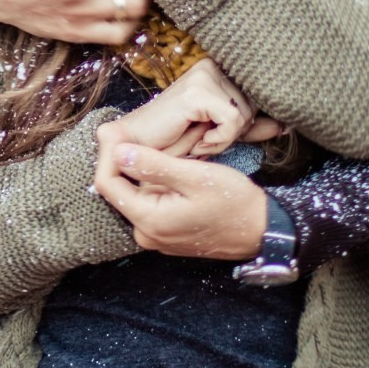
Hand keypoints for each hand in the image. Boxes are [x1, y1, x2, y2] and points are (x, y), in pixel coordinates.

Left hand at [93, 145, 268, 259]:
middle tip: (135, 132)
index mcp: (148, 220)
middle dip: (126, 162)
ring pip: (137, 196)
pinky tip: (172, 170)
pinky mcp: (168, 234)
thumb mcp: (194, 176)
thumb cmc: (233, 202)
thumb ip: (154, 165)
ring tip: (159, 149)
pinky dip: (156, 185)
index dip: (107, 155)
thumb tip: (118, 151)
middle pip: (120, 191)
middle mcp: (146, 233)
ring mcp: (157, 237)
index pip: (107, 185)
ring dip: (144, 173)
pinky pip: (151, 205)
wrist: (261, 230)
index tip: (115, 131)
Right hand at [94, 60, 283, 180]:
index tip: (248, 133)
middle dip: (233, 134)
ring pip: (244, 115)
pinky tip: (197, 140)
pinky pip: (231, 120)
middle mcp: (211, 65)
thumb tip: (286, 125)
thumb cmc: (174, 140)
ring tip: (198, 139)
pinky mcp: (197, 92)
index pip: (257, 96)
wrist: (136, 147)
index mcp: (218, 69)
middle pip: (253, 108)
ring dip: (223, 139)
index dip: (254, 123)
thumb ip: (249, 126)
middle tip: (205, 140)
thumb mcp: (220, 133)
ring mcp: (203, 75)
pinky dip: (218, 139)